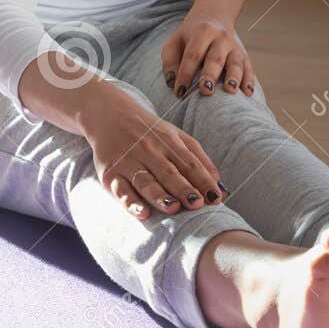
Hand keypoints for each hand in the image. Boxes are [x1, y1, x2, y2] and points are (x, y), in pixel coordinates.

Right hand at [82, 90, 226, 217]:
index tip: (215, 198)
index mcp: (169, 142)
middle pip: (169, 173)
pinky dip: (131, 202)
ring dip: (160, 196)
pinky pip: (121, 190)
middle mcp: (149, 151)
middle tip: (197, 204)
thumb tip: (219, 185)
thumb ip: (198, 159)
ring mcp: (129, 162)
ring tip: (173, 208)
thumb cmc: (150, 132)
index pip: (189, 164)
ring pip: (146, 181)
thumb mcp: (176, 137)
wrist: (109, 115)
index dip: (203, 181)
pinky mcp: (110, 174)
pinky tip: (143, 212)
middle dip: (184, 189)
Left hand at [161, 8, 255, 98]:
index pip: (193, 55)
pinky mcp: (244, 56)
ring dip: (234, 77)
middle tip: (205, 90)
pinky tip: (248, 93)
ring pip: (236, 62)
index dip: (186, 74)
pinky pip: (248, 68)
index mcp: (202, 32)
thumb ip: (170, 62)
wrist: (214, 17)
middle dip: (210, 75)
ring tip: (230, 90)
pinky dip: (249, 80)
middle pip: (215, 58)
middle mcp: (220, 38)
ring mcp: (234, 47)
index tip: (180, 92)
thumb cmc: (189, 36)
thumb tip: (172, 83)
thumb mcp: (175, 42)